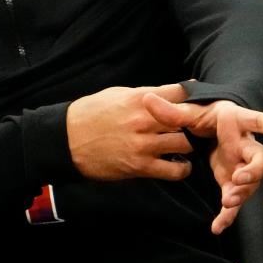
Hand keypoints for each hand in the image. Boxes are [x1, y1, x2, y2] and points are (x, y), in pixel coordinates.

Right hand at [66, 83, 193, 181]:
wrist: (65, 140)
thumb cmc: (89, 114)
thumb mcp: (115, 94)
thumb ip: (145, 94)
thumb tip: (172, 92)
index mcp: (139, 99)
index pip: (181, 93)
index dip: (193, 97)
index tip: (197, 102)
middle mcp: (144, 121)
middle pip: (189, 120)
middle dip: (194, 123)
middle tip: (197, 127)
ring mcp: (143, 145)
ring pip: (186, 144)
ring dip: (189, 145)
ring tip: (186, 145)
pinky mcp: (139, 166)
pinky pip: (175, 170)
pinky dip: (182, 168)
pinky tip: (178, 163)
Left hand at [142, 94, 262, 233]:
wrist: (209, 129)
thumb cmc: (204, 117)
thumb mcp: (188, 112)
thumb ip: (170, 111)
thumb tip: (148, 100)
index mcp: (236, 123)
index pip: (256, 120)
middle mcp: (244, 145)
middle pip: (261, 158)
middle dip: (254, 170)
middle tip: (240, 178)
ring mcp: (241, 165)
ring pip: (251, 182)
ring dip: (242, 193)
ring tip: (228, 201)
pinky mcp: (232, 181)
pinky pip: (235, 200)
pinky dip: (228, 214)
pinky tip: (218, 226)